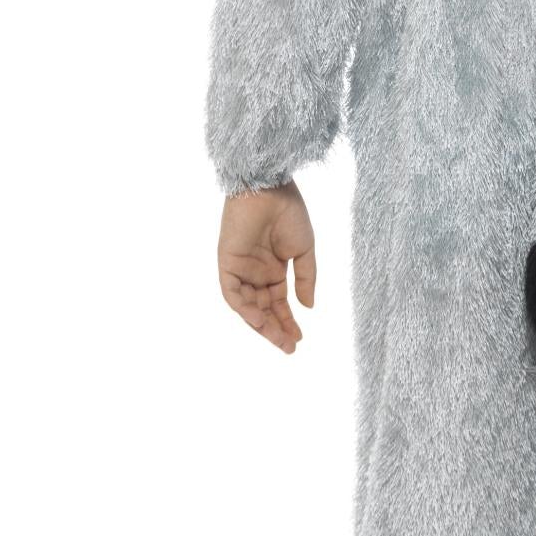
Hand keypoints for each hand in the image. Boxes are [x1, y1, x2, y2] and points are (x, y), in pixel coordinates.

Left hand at [217, 182, 315, 354]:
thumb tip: (308, 307)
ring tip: (278, 339)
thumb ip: (306, 279)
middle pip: (263, 308)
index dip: (288, 321)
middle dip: (276, 328)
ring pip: (247, 305)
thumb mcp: (304, 250)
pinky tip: (259, 320)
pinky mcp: (227, 263)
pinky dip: (244, 308)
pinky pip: (232, 292)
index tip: (299, 338)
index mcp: (273, 268)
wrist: (270, 188)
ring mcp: (240, 268)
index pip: (278, 302)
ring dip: (261, 324)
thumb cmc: (289, 212)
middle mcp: (255, 272)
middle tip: (290, 347)